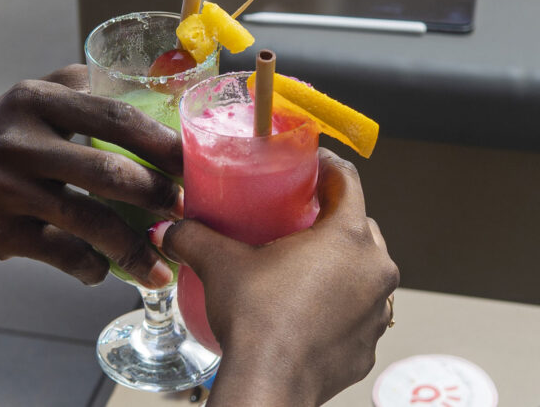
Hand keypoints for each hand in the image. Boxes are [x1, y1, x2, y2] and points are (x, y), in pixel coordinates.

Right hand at [0, 64, 180, 286]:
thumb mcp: (31, 98)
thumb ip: (84, 89)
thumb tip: (158, 96)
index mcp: (36, 100)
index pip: (115, 115)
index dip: (162, 142)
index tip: (194, 163)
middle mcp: (18, 141)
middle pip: (107, 171)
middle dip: (156, 195)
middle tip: (185, 211)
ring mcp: (5, 188)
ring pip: (88, 221)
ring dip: (133, 247)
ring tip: (160, 265)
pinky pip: (61, 254)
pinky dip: (92, 267)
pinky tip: (106, 270)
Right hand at [159, 149, 398, 405]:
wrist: (269, 384)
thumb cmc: (257, 320)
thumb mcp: (219, 263)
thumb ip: (193, 235)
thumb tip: (171, 229)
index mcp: (347, 238)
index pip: (348, 182)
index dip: (327, 167)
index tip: (310, 165)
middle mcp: (375, 271)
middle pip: (360, 226)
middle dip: (332, 219)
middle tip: (297, 220)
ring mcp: (377, 311)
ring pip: (365, 271)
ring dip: (341, 264)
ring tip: (302, 267)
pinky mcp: (369, 345)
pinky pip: (360, 311)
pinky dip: (340, 304)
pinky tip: (308, 309)